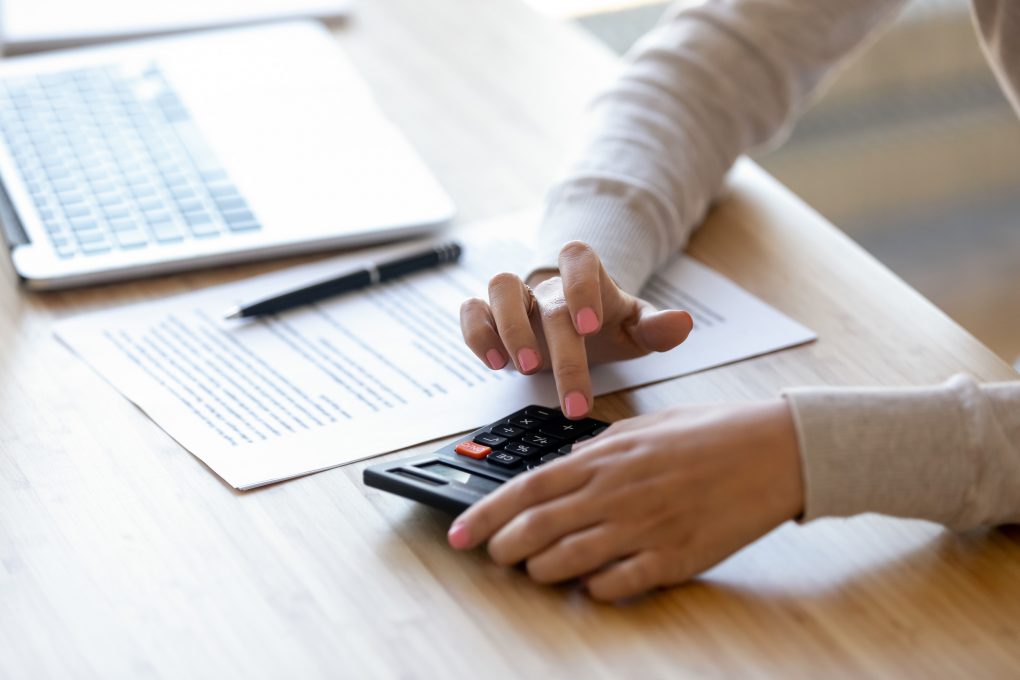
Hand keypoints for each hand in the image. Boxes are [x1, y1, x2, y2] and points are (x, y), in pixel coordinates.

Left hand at [446, 401, 803, 601]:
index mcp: (605, 458)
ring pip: (566, 564)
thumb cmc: (711, 433)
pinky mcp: (674, 560)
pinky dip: (593, 588)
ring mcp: (644, 529)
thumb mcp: (644, 427)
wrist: (775, 451)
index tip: (459, 534)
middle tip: (496, 556)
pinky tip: (593, 580)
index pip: (526, 490)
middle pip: (536, 531)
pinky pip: (614, 586)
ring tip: (540, 568)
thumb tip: (562, 466)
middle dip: (504, 548)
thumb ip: (597, 447)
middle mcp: (616, 493)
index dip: (484, 516)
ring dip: (542, 571)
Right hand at [459, 241, 693, 418]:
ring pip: (499, 288)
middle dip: (560, 352)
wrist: (575, 321)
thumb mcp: (635, 328)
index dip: (582, 286)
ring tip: (526, 370)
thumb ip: (656, 327)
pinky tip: (494, 363)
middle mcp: (548, 284)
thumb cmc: (606, 324)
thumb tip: (683, 324)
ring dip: (510, 329)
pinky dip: (477, 334)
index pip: (579, 259)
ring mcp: (517, 297)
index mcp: (586, 275)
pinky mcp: (490, 315)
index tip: (591, 325)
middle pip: (549, 302)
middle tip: (573, 399)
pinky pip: (472, 311)